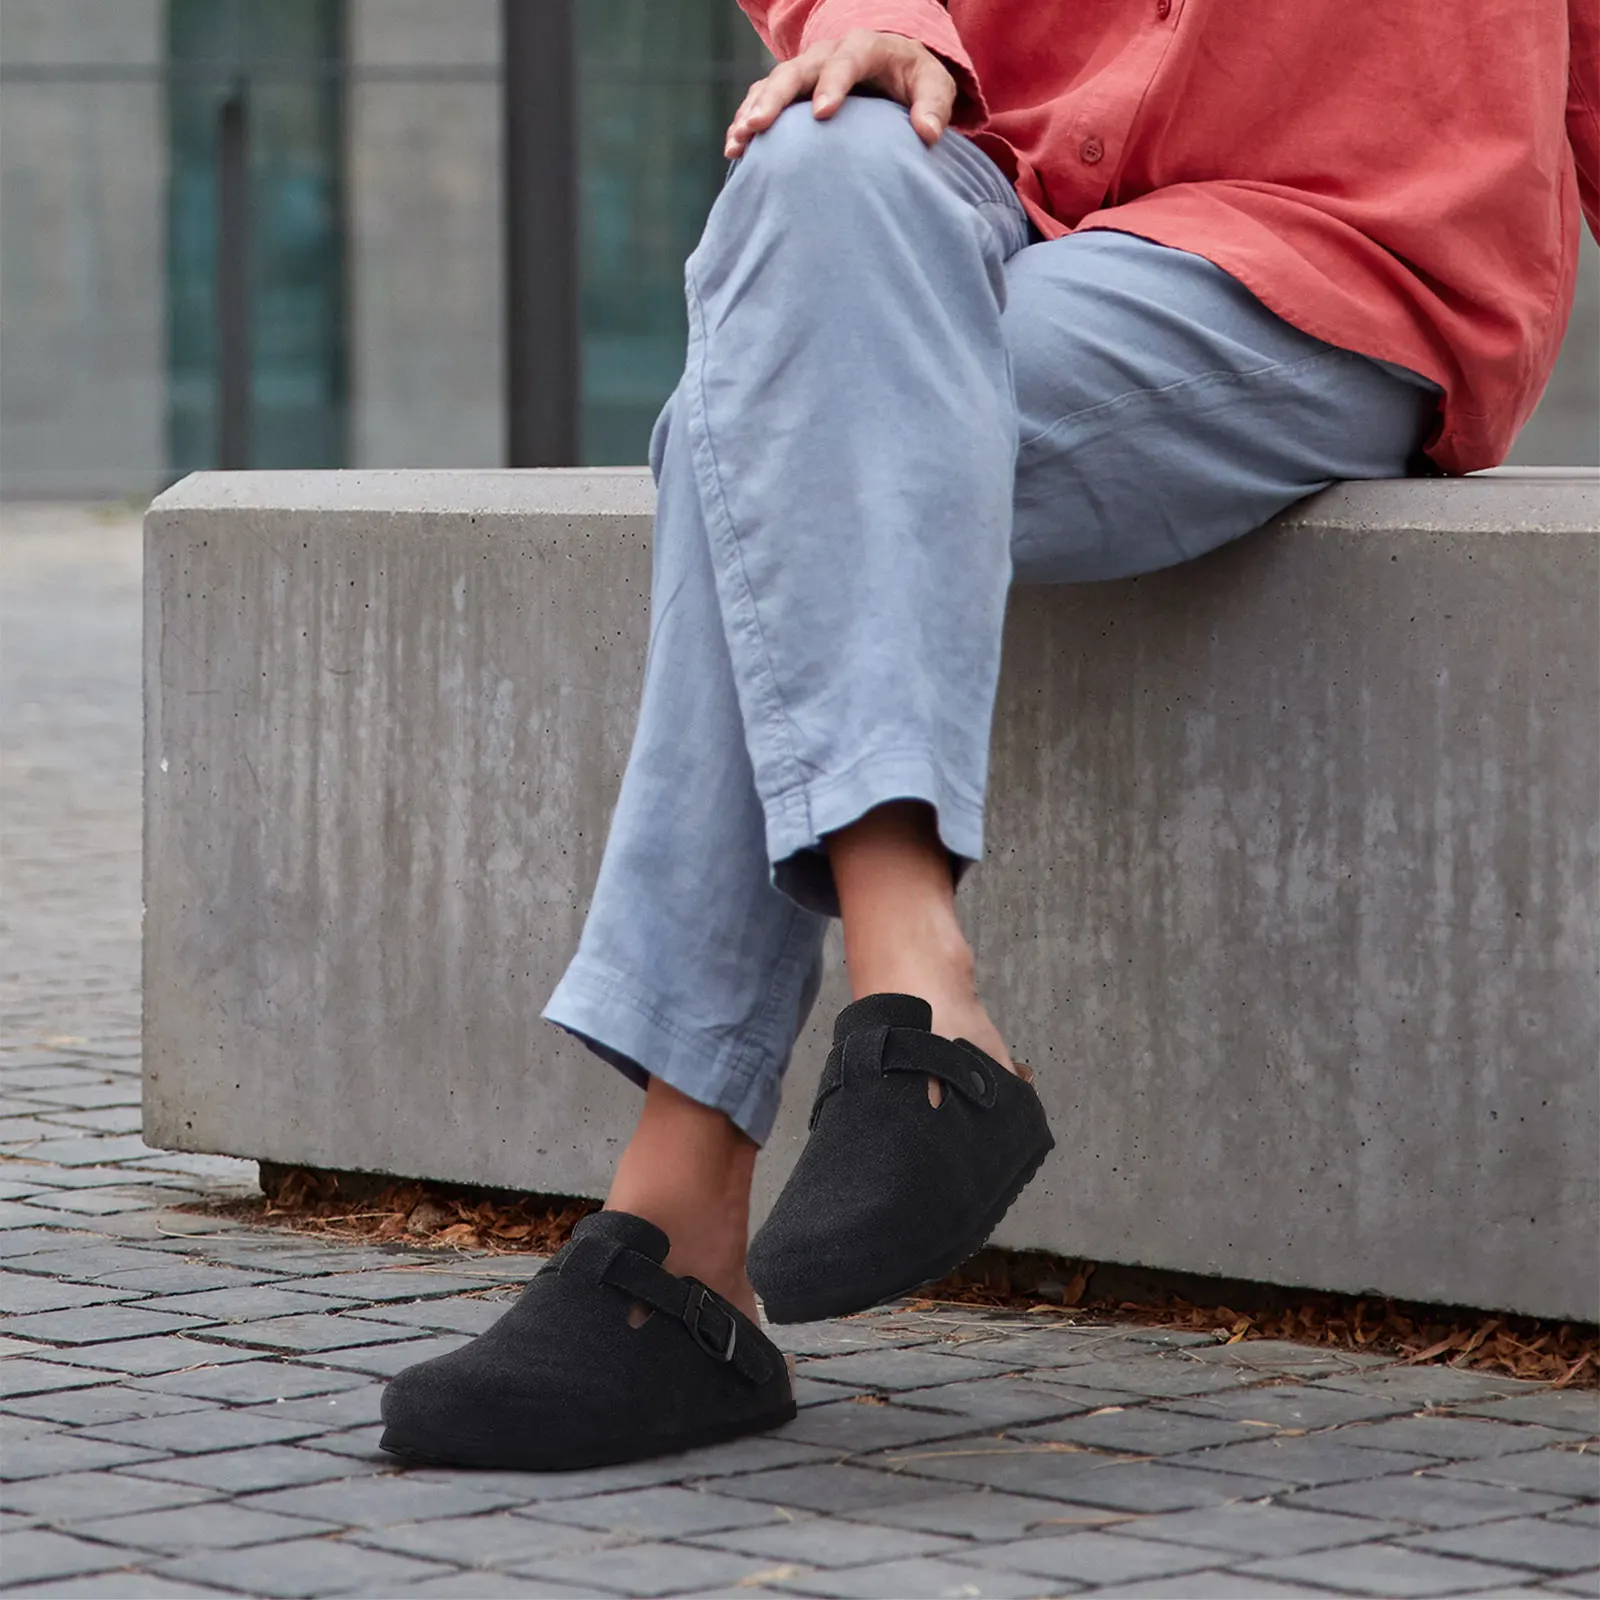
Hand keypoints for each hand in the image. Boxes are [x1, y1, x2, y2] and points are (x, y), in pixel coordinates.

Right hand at [724, 29, 955, 157]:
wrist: (892, 67)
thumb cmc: (914, 79)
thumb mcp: (934, 85)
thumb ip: (934, 106)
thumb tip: (928, 134)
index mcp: (864, 48)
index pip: (845, 62)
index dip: (832, 85)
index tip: (822, 114)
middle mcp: (827, 54)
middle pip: (796, 71)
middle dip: (775, 97)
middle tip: (758, 126)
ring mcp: (805, 71)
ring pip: (772, 84)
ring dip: (752, 110)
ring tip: (738, 141)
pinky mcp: (791, 90)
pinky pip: (762, 99)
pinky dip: (746, 120)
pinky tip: (734, 149)